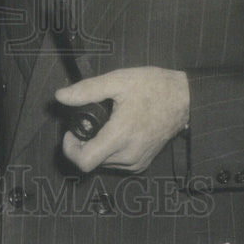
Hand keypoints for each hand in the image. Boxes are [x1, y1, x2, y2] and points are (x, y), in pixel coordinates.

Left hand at [55, 67, 189, 172]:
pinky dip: (109, 151)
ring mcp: (136, 162)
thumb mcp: (117, 81)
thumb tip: (60, 96)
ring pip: (103, 163)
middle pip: (91, 161)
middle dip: (82, 144)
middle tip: (88, 121)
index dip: (70, 148)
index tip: (72, 132)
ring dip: (96, 147)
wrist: (183, 99)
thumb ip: (87, 90)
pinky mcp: (142, 163)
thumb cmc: (152, 87)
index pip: (84, 162)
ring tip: (103, 124)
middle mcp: (128, 155)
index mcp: (120, 137)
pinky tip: (115, 131)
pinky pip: (116, 163)